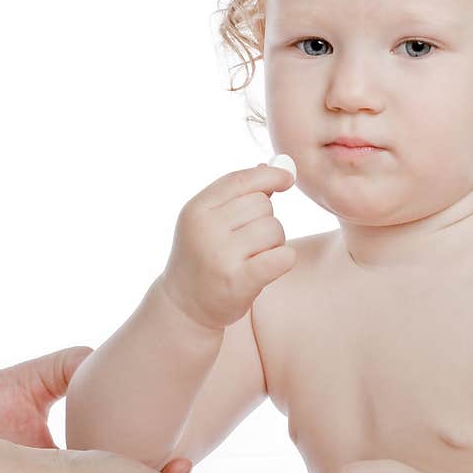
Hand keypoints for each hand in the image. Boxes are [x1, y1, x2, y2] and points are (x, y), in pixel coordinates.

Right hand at [160, 164, 295, 330]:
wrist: (184, 306)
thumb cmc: (204, 257)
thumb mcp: (208, 221)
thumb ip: (237, 194)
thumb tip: (270, 166)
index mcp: (197, 209)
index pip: (241, 180)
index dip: (269, 175)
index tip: (288, 178)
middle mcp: (206, 229)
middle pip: (263, 205)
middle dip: (266, 220)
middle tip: (250, 243)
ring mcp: (221, 255)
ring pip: (275, 230)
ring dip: (274, 243)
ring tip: (253, 258)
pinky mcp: (239, 281)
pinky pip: (282, 257)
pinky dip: (284, 259)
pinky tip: (273, 265)